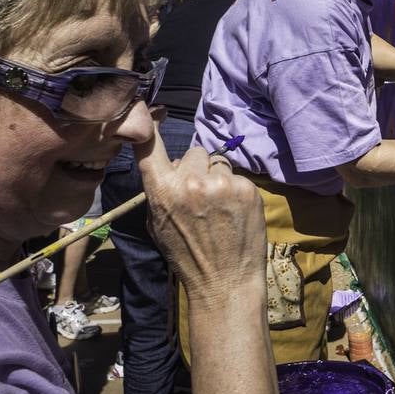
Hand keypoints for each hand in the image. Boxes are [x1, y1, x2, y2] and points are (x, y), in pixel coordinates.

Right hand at [136, 125, 266, 308]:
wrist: (224, 282)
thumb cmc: (187, 255)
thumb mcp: (158, 224)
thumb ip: (162, 189)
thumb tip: (172, 165)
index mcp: (162, 190)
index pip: (149, 145)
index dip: (148, 125)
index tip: (150, 111)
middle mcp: (190, 181)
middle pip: (194, 152)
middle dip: (196, 168)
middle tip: (200, 196)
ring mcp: (221, 183)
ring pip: (218, 163)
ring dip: (218, 178)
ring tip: (219, 208)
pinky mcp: (246, 188)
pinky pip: (237, 176)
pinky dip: (236, 190)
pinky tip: (234, 213)